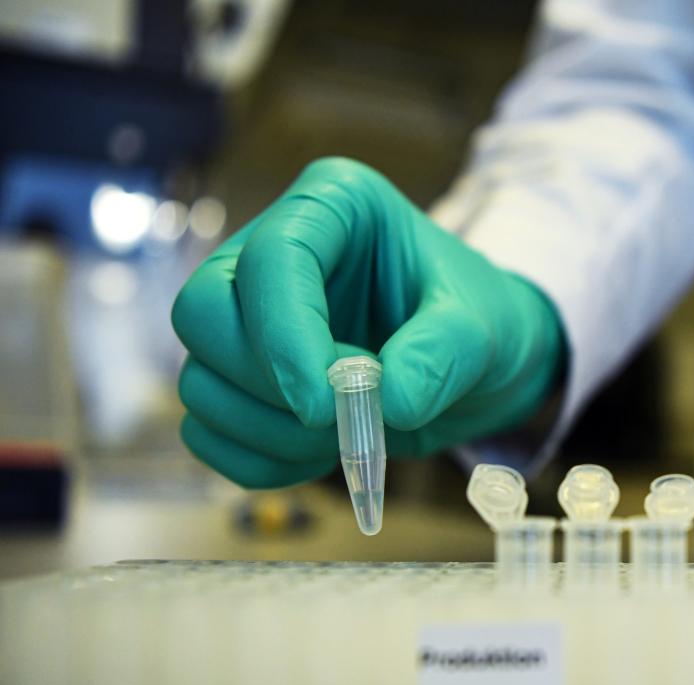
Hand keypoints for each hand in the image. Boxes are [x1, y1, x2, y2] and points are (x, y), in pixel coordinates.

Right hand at [171, 157, 564, 487]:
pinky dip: (260, 461)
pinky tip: (320, 457)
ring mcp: (248, 319)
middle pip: (201, 313)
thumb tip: (388, 401)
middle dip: (266, 383)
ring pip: (199, 381)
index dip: (284, 337)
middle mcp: (270, 253)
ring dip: (270, 431)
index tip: (326, 404)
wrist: (481, 366)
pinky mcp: (243, 380)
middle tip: (340, 417)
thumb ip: (444, 356)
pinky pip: (208, 432)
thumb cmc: (482, 322)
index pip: (269, 260)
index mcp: (331, 205)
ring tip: (349, 435)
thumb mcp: (484, 329)